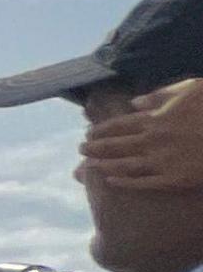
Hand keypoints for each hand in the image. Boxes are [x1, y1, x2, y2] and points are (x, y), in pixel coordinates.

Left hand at [85, 79, 202, 192]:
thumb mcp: (191, 89)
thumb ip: (161, 96)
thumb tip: (135, 101)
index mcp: (158, 118)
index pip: (120, 125)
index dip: (102, 129)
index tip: (88, 131)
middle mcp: (156, 140)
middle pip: (116, 145)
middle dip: (95, 147)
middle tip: (80, 149)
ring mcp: (164, 161)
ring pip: (125, 164)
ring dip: (103, 164)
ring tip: (86, 165)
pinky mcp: (176, 180)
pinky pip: (144, 182)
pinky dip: (125, 181)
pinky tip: (110, 180)